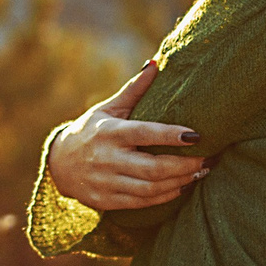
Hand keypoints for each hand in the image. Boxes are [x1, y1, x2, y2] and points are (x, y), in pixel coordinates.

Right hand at [44, 59, 213, 212]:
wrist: (59, 165)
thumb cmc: (91, 130)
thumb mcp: (108, 109)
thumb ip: (134, 90)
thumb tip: (155, 63)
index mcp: (110, 132)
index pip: (144, 134)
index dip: (171, 135)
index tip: (196, 135)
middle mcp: (107, 159)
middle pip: (153, 168)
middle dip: (184, 165)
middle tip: (206, 158)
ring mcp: (107, 182)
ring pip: (151, 188)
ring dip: (180, 181)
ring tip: (200, 172)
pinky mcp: (107, 200)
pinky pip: (143, 202)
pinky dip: (166, 195)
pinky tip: (182, 185)